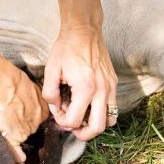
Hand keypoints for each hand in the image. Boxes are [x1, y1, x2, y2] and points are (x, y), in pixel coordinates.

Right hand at [0, 67, 48, 162]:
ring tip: (6, 128)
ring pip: (23, 136)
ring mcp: (25, 130)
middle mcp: (37, 121)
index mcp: (42, 107)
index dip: (32, 117)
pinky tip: (19, 159)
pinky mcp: (13, 136)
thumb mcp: (28, 83)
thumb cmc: (10, 80)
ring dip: (17, 135)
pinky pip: (16, 151)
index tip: (26, 115)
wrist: (0, 84)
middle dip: (25, 125)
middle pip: (32, 127)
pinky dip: (17, 156)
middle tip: (13, 118)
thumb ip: (31, 92)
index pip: (40, 117)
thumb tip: (28, 93)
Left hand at [43, 25, 117, 140]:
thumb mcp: (51, 69)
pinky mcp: (114, 83)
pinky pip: (113, 107)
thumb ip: (50, 93)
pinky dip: (102, 112)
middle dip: (82, 133)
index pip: (75, 121)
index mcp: (85, 88)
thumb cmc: (66, 48)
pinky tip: (89, 104)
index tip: (58, 112)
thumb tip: (56, 108)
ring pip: (109, 120)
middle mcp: (102, 90)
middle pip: (97, 128)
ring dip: (95, 123)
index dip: (63, 122)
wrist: (84, 30)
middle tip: (72, 127)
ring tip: (82, 116)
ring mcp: (111, 87)